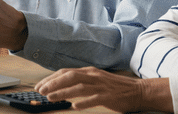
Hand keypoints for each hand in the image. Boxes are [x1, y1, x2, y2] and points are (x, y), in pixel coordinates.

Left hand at [35, 67, 171, 112]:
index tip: (40, 86)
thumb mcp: (97, 80)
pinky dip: (83, 102)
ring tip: (51, 98)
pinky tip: (74, 106)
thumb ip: (82, 81)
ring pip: (78, 87)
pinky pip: (94, 98)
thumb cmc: (116, 88)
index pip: (66, 72)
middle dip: (53, 83)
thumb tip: (63, 86)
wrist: (138, 91)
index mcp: (90, 71)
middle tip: (41, 91)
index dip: (51, 78)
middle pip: (70, 76)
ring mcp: (101, 86)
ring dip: (63, 92)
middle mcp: (94, 76)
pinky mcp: (108, 96)